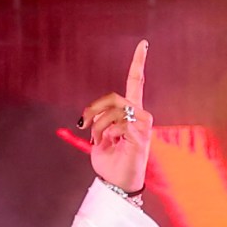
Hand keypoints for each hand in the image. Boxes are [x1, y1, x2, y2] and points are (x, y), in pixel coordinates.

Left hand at [82, 40, 151, 192]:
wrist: (117, 182)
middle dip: (93, 109)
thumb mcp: (98, 139)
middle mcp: (140, 115)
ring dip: (99, 126)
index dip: (138, 63)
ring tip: (98, 140)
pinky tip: (111, 144)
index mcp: (130, 113)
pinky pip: (120, 124)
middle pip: (114, 97)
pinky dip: (109, 134)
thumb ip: (96, 123)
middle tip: (83, 125)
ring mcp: (143, 124)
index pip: (136, 83)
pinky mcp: (142, 134)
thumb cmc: (110, 161)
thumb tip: (87, 118)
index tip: (143, 44)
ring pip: (115, 111)